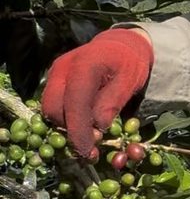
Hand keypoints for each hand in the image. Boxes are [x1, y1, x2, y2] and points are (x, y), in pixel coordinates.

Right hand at [42, 29, 153, 157]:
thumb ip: (113, 103)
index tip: (87, 152)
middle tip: (93, 145)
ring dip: (66, 128)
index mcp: (84, 65)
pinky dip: (65, 120)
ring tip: (90, 137)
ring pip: (49, 110)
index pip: (75, 103)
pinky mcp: (53, 81)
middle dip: (70, 131)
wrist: (120, 46)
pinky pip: (52, 106)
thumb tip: (98, 128)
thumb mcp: (130, 81)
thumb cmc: (128, 63)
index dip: (78, 131)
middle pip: (54, 109)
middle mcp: (62, 68)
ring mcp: (54, 74)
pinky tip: (82, 127)